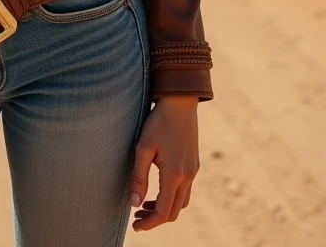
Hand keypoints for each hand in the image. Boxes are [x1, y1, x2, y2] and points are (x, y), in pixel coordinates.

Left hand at [127, 95, 199, 231]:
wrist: (180, 101)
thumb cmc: (158, 122)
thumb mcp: (143, 148)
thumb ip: (138, 177)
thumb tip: (133, 204)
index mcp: (175, 175)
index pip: (163, 212)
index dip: (149, 223)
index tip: (135, 226)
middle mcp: (188, 176)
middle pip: (174, 211)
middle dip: (156, 218)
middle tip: (136, 216)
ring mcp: (193, 170)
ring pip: (182, 202)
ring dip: (165, 208)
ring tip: (145, 204)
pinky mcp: (194, 163)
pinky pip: (185, 189)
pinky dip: (172, 196)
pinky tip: (158, 187)